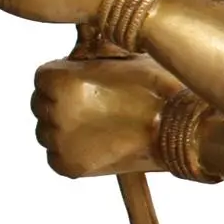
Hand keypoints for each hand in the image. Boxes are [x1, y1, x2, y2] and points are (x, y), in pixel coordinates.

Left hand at [33, 54, 181, 177]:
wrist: (183, 129)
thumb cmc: (160, 90)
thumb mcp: (124, 60)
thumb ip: (93, 60)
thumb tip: (79, 57)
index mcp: (63, 81)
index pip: (42, 78)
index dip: (62, 79)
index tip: (80, 83)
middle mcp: (56, 111)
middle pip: (41, 105)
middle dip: (60, 104)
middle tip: (92, 105)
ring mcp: (61, 141)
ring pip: (46, 132)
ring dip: (64, 129)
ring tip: (97, 126)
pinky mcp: (69, 166)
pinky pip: (56, 157)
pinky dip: (70, 152)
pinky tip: (96, 143)